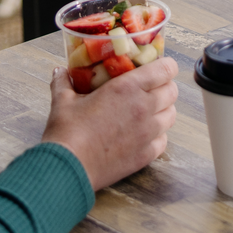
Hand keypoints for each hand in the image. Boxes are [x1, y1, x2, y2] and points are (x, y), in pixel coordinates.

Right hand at [41, 58, 178, 189]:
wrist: (69, 167)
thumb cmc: (67, 132)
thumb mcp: (63, 100)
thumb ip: (64, 82)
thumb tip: (60, 71)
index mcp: (128, 88)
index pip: (166, 69)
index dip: (166, 65)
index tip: (158, 66)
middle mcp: (144, 108)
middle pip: (172, 91)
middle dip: (165, 86)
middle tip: (151, 88)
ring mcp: (148, 133)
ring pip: (171, 115)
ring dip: (163, 110)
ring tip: (149, 111)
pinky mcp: (147, 154)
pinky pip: (164, 140)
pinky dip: (158, 135)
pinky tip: (143, 134)